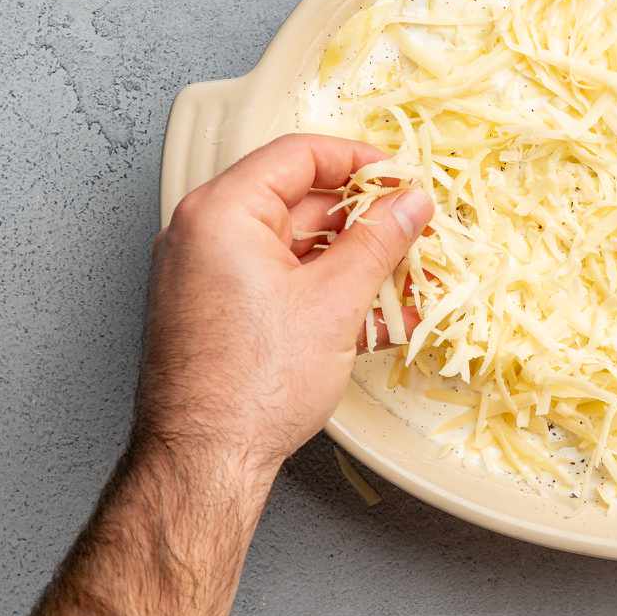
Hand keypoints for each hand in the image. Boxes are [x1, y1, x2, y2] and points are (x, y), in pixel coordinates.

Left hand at [135, 133, 432, 478]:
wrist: (205, 460)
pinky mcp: (218, 311)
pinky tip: (372, 317)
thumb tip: (411, 202)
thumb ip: (379, 239)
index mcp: (221, 212)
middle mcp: (203, 234)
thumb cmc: (254, 383)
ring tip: (404, 282)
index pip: (299, 155)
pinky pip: (280, 281)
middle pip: (299, 199)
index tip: (403, 180)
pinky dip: (325, 289)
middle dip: (363, 219)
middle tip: (413, 232)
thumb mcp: (337, 300)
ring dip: (352, 259)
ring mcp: (206, 274)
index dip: (361, 161)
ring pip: (295, 245)